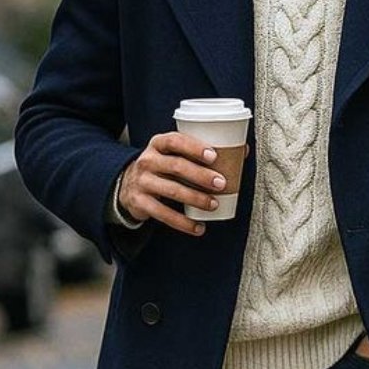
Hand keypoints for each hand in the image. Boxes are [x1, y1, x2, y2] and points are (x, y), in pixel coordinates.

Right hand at [118, 132, 248, 236]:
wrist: (127, 185)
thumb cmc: (162, 166)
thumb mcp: (173, 153)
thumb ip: (200, 151)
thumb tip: (242, 150)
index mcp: (158, 144)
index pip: (175, 140)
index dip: (194, 147)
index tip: (214, 155)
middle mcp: (147, 161)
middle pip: (176, 166)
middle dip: (201, 175)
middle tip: (221, 183)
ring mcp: (142, 182)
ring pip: (172, 191)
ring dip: (196, 198)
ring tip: (214, 204)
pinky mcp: (140, 203)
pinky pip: (163, 214)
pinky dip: (183, 223)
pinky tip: (198, 227)